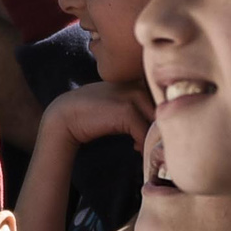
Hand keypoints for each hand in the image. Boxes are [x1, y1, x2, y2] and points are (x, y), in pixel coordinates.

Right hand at [31, 81, 150, 154]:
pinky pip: (144, 133)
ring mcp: (133, 96)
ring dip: (152, 139)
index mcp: (137, 82)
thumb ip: (137, 109)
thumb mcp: (118, 105)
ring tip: (143, 147)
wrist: (66, 115)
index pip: (162, 102)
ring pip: (157, 123)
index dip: (161, 120)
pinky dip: (142, 145)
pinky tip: (134, 148)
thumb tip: (157, 126)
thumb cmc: (92, 112)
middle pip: (163, 111)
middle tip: (152, 144)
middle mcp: (138, 85)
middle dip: (160, 130)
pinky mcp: (127, 111)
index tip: (152, 134)